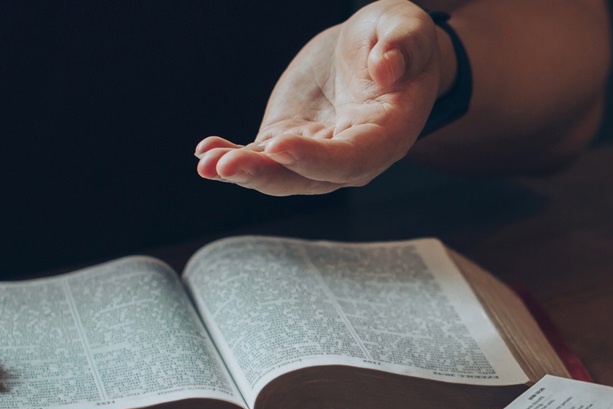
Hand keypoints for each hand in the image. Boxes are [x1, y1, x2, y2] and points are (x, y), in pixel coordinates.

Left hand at [195, 0, 454, 195]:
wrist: (375, 49)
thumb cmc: (398, 39)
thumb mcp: (407, 27)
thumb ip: (403, 43)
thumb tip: (386, 67)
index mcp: (388, 133)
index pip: (352, 158)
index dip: (316, 159)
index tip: (279, 145)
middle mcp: (352, 156)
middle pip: (308, 178)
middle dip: (266, 174)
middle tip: (226, 165)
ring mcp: (317, 153)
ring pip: (279, 173)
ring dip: (242, 171)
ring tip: (207, 162)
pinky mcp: (289, 141)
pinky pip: (260, 157)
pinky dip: (232, 156)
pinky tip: (205, 151)